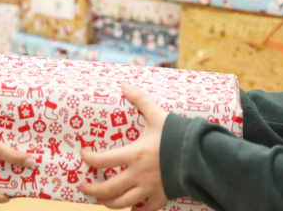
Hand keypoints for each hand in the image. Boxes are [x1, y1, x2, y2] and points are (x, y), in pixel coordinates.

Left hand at [80, 84, 168, 210]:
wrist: (200, 155)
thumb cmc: (177, 134)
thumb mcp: (157, 115)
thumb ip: (140, 100)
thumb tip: (124, 85)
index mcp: (134, 155)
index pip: (102, 160)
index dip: (89, 158)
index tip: (84, 154)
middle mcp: (138, 175)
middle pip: (108, 189)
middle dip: (92, 190)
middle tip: (83, 186)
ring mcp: (149, 189)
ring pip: (122, 203)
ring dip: (108, 203)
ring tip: (101, 200)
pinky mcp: (162, 197)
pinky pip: (146, 210)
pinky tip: (131, 209)